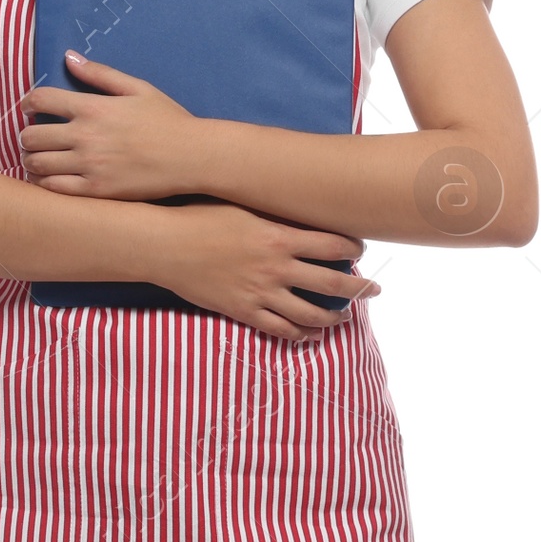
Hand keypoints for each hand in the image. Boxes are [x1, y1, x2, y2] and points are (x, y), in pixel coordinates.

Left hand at [20, 57, 203, 200]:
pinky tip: (47, 179)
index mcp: (93, 108)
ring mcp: (89, 166)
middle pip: (32, 135)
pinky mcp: (96, 191)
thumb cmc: (168, 120)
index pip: (42, 99)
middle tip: (33, 137)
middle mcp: (86, 136)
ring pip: (37, 164)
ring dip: (31, 160)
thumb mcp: (137, 88)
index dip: (28, 102)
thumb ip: (100, 74)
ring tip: (37, 159)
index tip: (28, 107)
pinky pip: (54, 188)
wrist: (192, 157)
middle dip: (27, 135)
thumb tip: (69, 57)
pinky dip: (43, 183)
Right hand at [147, 201, 380, 343]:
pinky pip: (279, 329)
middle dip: (360, 288)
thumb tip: (299, 209)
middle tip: (374, 290)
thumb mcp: (243, 206)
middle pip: (333, 283)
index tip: (361, 250)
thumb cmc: (199, 216)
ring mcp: (262, 293)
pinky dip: (299, 335)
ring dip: (334, 317)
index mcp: (281, 237)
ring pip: (311, 314)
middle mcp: (277, 268)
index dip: (354, 248)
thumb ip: (274, 214)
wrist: (165, 245)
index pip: (333, 244)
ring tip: (345, 318)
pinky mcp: (243, 312)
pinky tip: (309, 335)